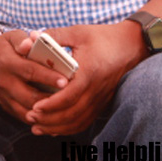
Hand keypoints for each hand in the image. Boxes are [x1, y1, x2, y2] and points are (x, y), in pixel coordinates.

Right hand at [0, 28, 68, 122]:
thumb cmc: (3, 46)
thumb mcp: (11, 36)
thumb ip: (21, 40)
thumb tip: (30, 43)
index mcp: (7, 62)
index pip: (30, 71)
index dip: (48, 77)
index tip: (65, 81)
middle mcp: (4, 82)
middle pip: (30, 96)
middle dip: (51, 99)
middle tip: (69, 98)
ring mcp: (4, 96)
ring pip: (27, 111)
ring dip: (46, 112)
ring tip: (64, 109)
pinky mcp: (5, 105)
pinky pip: (23, 117)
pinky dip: (38, 119)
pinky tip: (53, 116)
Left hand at [23, 22, 145, 135]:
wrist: (131, 46)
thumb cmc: (103, 37)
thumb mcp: (78, 32)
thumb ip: (54, 36)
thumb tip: (30, 38)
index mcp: (89, 72)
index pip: (69, 96)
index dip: (51, 104)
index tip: (34, 107)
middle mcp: (96, 89)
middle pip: (72, 113)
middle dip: (49, 119)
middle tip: (30, 117)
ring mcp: (100, 98)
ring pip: (78, 121)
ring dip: (57, 127)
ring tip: (37, 126)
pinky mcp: (101, 102)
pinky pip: (85, 121)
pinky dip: (69, 128)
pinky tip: (54, 128)